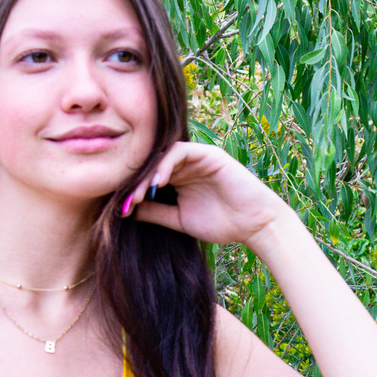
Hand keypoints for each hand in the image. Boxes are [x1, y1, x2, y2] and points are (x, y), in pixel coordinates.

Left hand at [122, 142, 287, 248]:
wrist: (254, 224)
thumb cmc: (222, 223)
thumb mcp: (180, 221)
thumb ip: (156, 213)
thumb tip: (128, 210)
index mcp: (178, 180)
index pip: (148, 178)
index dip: (133, 191)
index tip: (122, 209)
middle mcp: (185, 166)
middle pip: (151, 165)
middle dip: (136, 183)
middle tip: (126, 201)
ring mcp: (196, 158)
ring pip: (162, 157)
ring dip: (148, 175)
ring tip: (140, 194)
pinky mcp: (208, 154)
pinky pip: (180, 151)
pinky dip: (166, 164)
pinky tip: (158, 182)